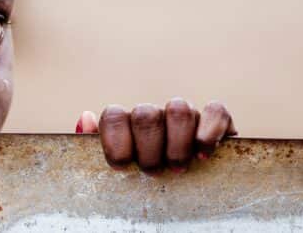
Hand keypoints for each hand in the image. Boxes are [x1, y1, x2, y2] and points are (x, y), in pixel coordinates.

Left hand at [76, 98, 234, 173]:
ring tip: (178, 169)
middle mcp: (156, 114)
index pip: (114, 115)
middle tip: (154, 173)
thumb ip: (95, 147)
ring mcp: (186, 113)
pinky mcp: (217, 119)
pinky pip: (215, 111)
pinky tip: (203, 155)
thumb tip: (85, 118)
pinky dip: (208, 133)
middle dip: (149, 152)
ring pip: (178, 110)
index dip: (116, 143)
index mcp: (128, 124)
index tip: (123, 167)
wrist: (193, 191)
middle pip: (146, 115)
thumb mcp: (120, 171)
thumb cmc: (146, 184)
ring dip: (177, 146)